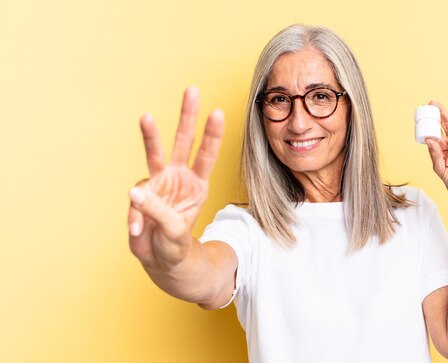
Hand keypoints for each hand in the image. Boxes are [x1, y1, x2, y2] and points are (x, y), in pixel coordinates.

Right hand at [127, 87, 223, 269]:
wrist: (161, 261)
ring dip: (151, 135)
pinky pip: (135, 200)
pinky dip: (136, 216)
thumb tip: (136, 192)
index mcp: (197, 185)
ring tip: (147, 116)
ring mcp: (159, 184)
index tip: (218, 112)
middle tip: (193, 89)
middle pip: (184, 142)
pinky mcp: (140, 194)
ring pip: (154, 154)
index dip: (212, 136)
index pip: (207, 156)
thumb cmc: (176, 245)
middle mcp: (178, 178)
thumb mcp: (175, 233)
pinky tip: (138, 231)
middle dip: (188, 116)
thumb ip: (158, 212)